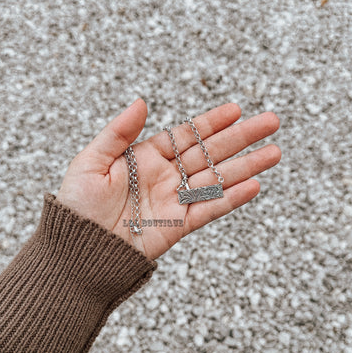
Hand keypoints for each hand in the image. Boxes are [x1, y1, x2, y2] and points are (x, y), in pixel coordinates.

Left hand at [56, 99, 280, 259]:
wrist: (77, 251)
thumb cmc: (77, 205)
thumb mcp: (91, 161)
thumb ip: (118, 133)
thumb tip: (142, 102)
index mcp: (146, 157)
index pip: (187, 135)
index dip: (212, 122)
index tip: (237, 109)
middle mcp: (166, 176)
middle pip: (211, 152)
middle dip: (241, 138)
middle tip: (271, 122)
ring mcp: (175, 200)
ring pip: (218, 179)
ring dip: (247, 166)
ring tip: (274, 152)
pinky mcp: (179, 225)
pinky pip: (210, 209)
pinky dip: (231, 198)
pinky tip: (254, 185)